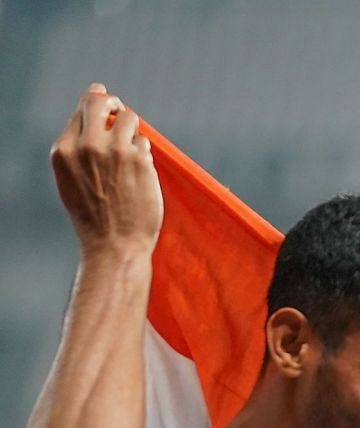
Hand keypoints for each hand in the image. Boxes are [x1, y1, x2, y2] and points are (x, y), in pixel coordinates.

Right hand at [50, 84, 161, 257]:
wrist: (114, 244)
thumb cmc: (93, 217)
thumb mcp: (71, 179)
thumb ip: (78, 149)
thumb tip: (94, 122)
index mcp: (64, 150)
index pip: (81, 110)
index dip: (95, 102)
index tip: (104, 100)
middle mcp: (88, 146)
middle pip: (100, 101)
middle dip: (112, 101)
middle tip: (119, 107)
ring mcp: (116, 152)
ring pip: (129, 118)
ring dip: (132, 128)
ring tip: (130, 146)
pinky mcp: (140, 161)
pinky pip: (144, 142)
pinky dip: (142, 151)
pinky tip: (139, 171)